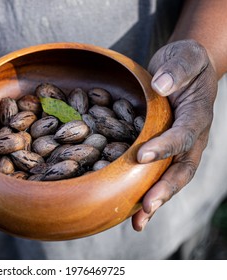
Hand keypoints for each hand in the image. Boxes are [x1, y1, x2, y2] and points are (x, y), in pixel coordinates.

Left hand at [132, 39, 217, 230]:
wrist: (181, 70)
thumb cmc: (183, 62)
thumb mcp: (185, 57)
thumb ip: (177, 70)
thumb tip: (162, 85)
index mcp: (197, 116)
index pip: (184, 135)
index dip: (166, 147)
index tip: (142, 156)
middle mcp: (191, 137)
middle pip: (182, 169)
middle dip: (165, 189)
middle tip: (147, 207)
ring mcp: (179, 147)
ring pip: (170, 179)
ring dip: (155, 201)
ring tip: (138, 222)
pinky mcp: (164, 151)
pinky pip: (157, 174)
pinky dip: (146, 193)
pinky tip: (132, 211)